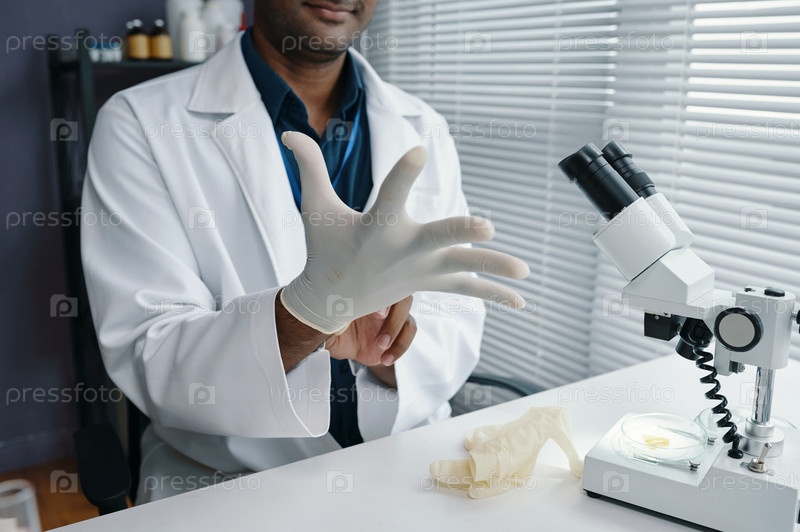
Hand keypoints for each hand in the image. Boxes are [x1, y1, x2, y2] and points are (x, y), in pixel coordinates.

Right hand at [279, 131, 529, 334]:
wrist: (330, 300)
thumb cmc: (323, 247)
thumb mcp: (314, 208)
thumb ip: (309, 168)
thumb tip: (289, 133)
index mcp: (376, 227)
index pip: (391, 193)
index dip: (404, 172)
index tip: (420, 151)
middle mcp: (401, 250)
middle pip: (437, 239)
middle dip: (461, 234)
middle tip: (488, 228)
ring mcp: (420, 270)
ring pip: (461, 268)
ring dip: (493, 270)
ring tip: (525, 272)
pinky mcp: (430, 281)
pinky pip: (466, 289)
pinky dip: (493, 294)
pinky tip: (522, 300)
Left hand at [326, 296, 415, 367]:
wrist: (326, 337)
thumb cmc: (326, 317)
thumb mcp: (327, 313)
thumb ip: (335, 310)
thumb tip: (338, 309)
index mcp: (367, 290)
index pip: (384, 286)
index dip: (385, 298)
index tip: (377, 312)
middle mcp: (382, 302)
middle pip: (403, 301)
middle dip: (394, 315)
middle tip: (380, 324)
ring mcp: (390, 320)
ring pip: (408, 321)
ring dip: (396, 333)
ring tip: (381, 346)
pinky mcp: (393, 337)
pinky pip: (404, 340)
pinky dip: (399, 349)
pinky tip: (385, 358)